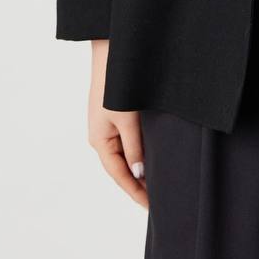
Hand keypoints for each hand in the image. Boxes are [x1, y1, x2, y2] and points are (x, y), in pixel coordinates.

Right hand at [87, 39, 148, 208]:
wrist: (113, 51)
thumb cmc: (116, 85)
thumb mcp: (127, 119)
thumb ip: (134, 147)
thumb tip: (139, 173)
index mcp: (100, 141)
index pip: (120, 174)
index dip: (135, 191)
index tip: (151, 206)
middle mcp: (101, 135)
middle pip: (121, 167)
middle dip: (137, 182)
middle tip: (158, 198)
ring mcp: (107, 124)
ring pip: (125, 153)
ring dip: (138, 167)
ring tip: (156, 182)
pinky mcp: (115, 113)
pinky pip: (126, 140)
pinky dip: (138, 151)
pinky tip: (150, 155)